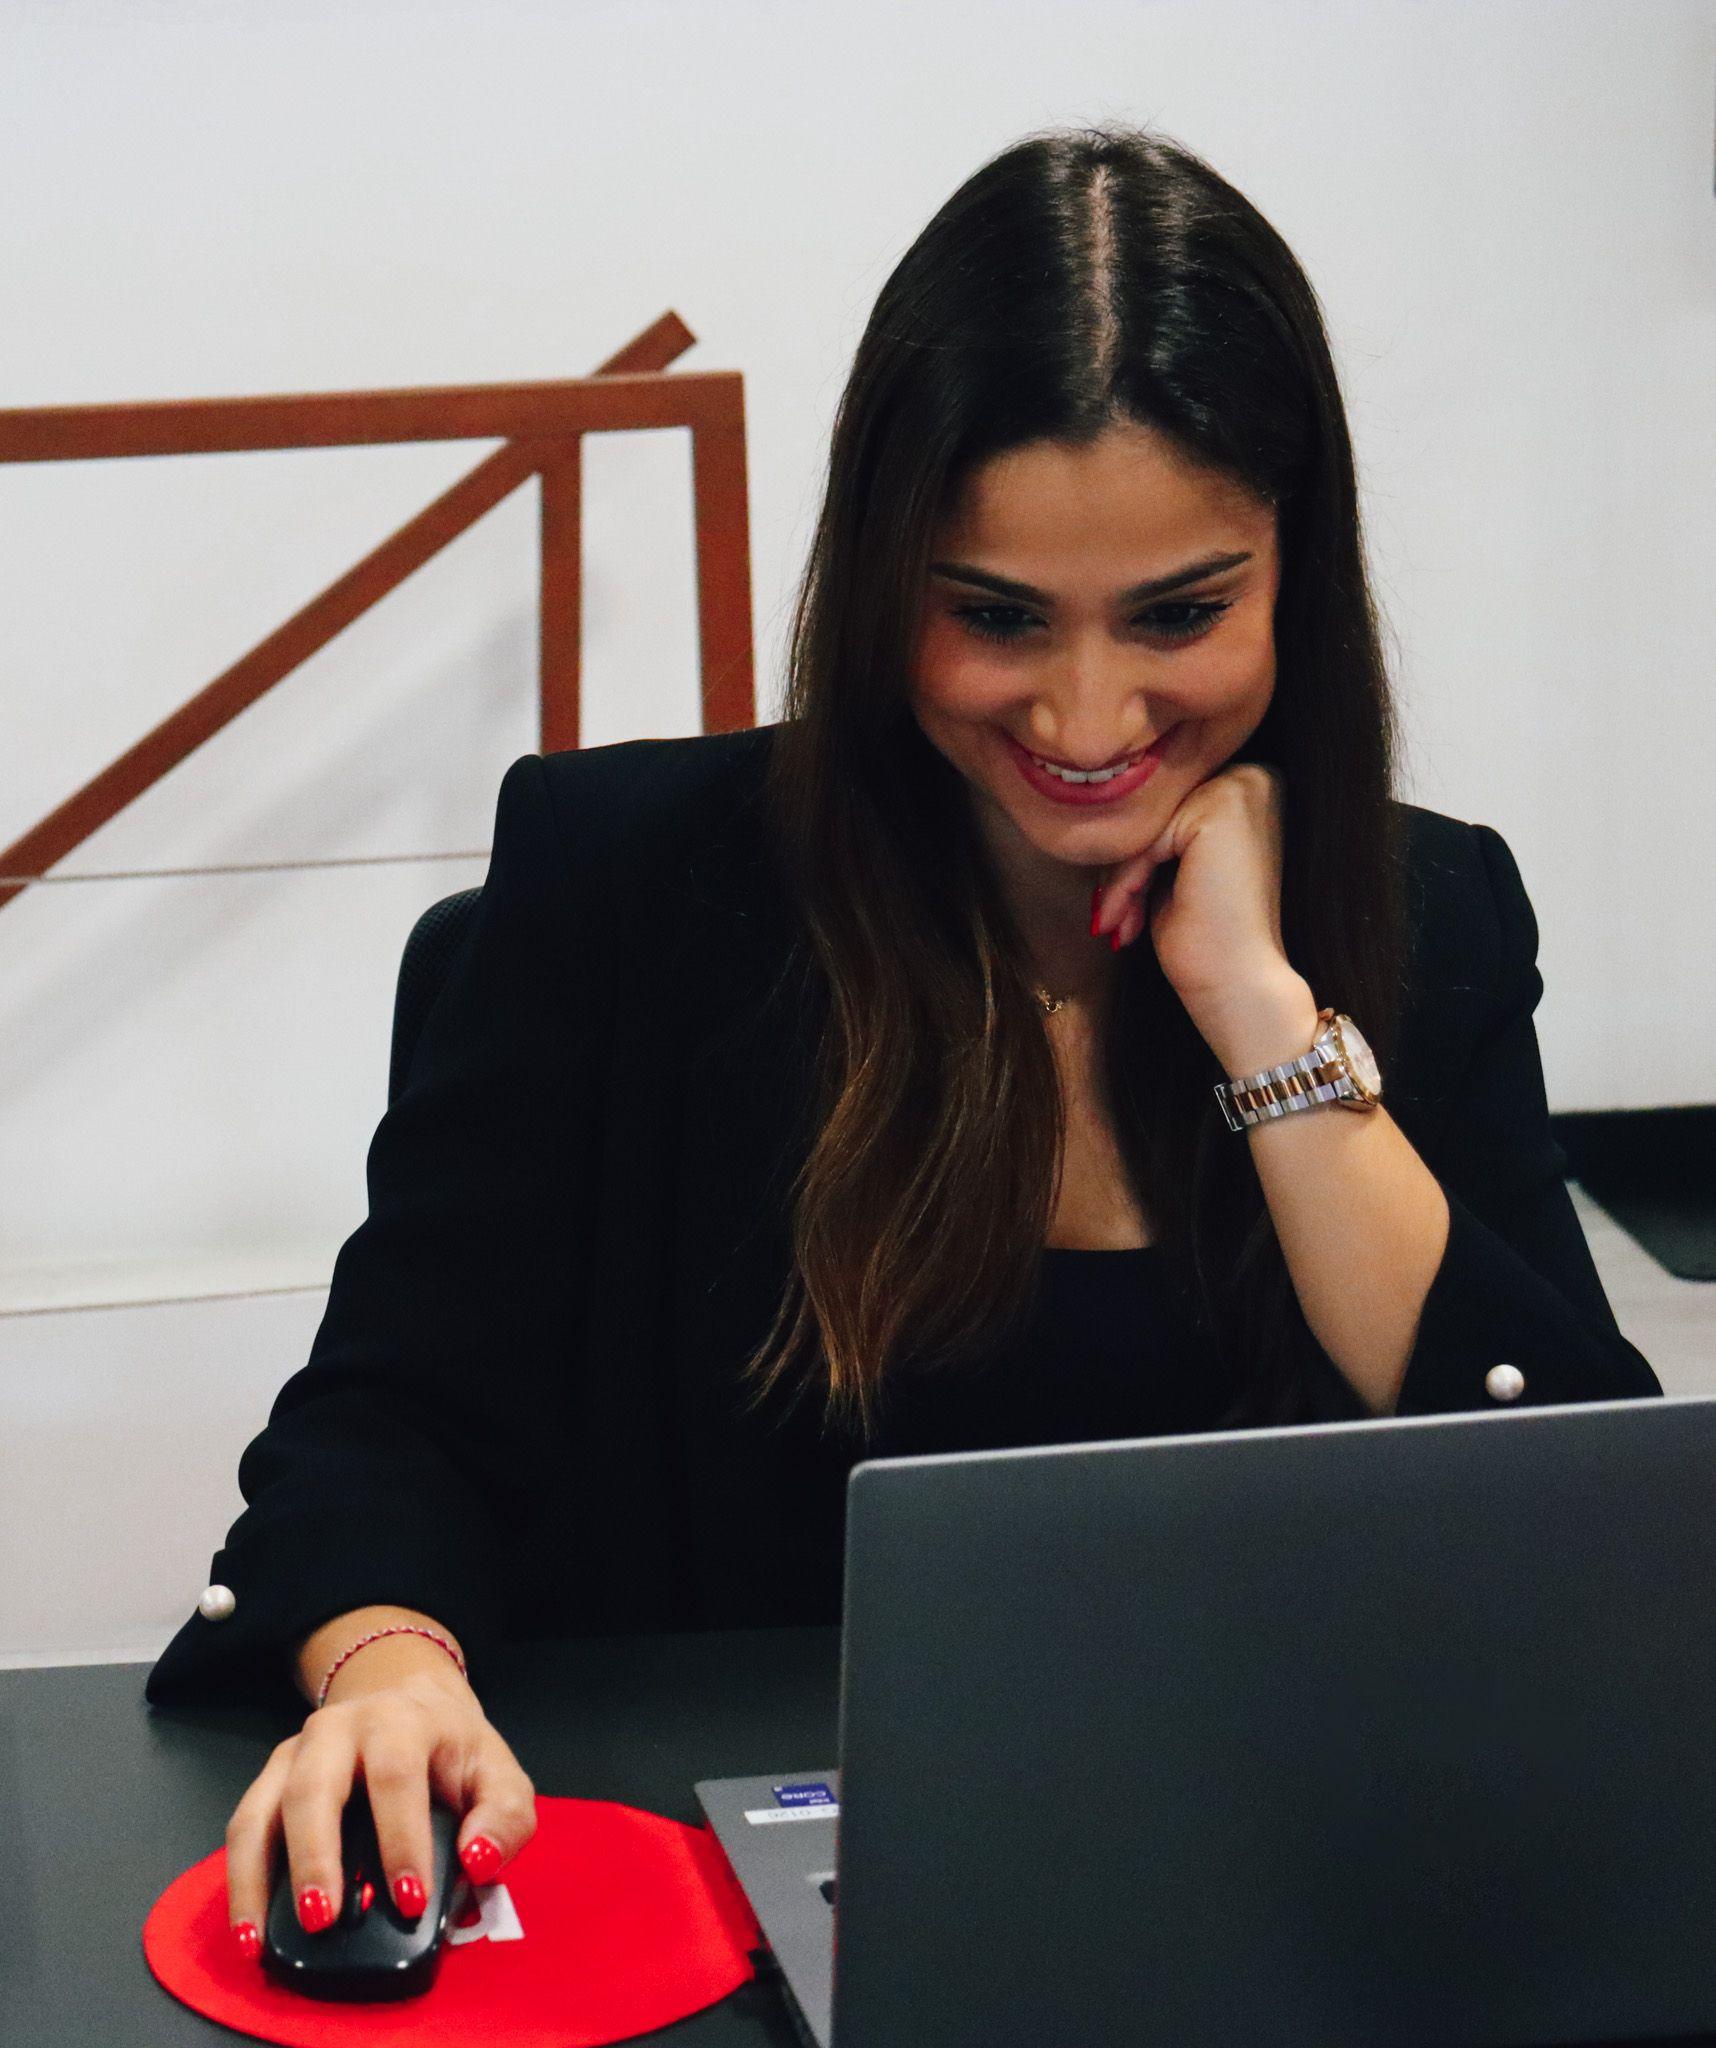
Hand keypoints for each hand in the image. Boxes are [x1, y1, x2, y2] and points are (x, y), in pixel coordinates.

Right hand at [222, 1643, 535, 1962]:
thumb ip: (504, 1817)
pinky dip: (240, 1880)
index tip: (409, 1899)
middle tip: (323, 1919)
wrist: (413, 1703)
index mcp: (403, 1720)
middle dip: (316, 1855)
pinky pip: (243, 1826)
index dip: (401, 1838)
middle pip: (315, 1785)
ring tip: (260, 1939)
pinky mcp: (272, 1777)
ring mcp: (298, 1751)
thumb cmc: (456, 1751)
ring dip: (257, 1876)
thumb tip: (478, 1859)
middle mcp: (342, 1728)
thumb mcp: (498, 1775)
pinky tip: (248, 1929)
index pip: (397, 1774)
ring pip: (264, 1807)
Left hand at [1092, 762, 1306, 1060]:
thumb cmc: (1211, 939)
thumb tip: (1104, 816)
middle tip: (1110, 920)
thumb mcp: (1177, 874)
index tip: (1115, 909)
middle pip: (1154, 816)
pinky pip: (1146, 839)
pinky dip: (1126, 883)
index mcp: (1249, 789)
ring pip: (1145, 828)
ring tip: (1118, 925)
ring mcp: (1241, 788)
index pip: (1165, 813)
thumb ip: (1159, 836)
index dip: (1134, 861)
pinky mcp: (1221, 808)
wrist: (1240, 987)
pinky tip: (1126, 922)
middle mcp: (1254, 777)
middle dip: (1125, 869)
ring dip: (1120, 881)